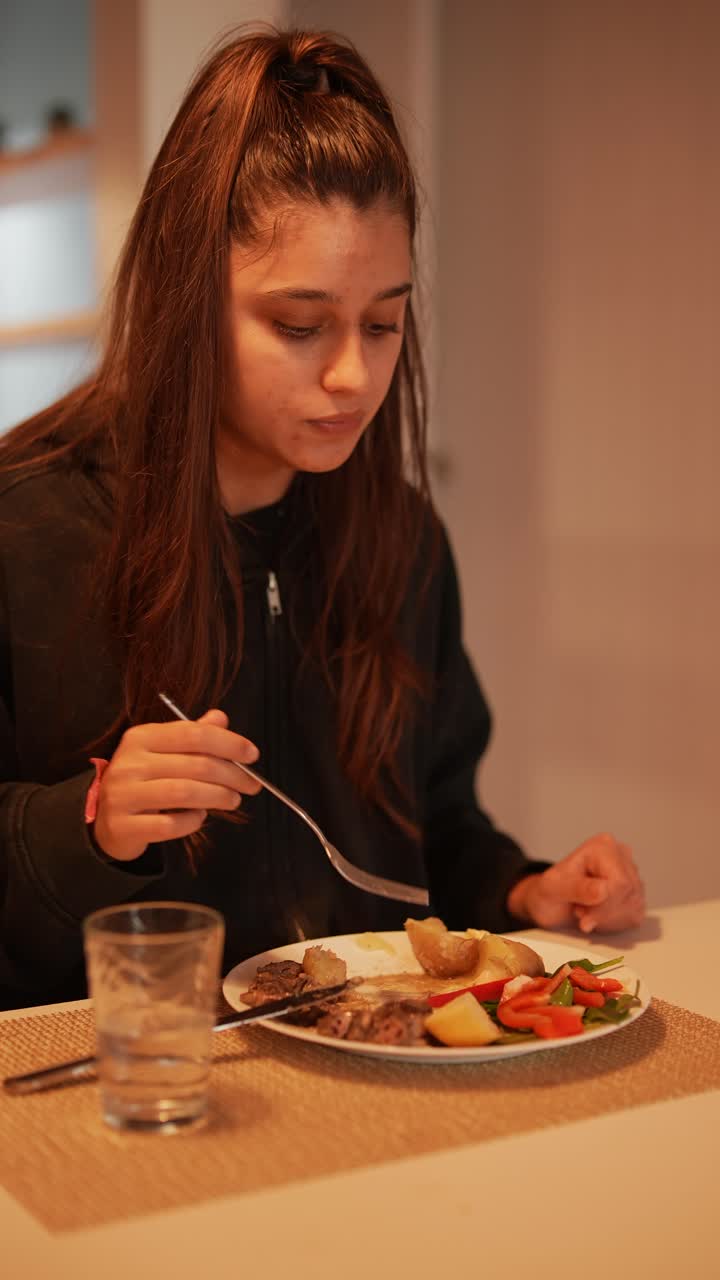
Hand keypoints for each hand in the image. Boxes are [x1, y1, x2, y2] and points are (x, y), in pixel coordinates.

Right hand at [93, 709, 260, 861]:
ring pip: (184, 793)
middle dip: (232, 775)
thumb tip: (220, 718)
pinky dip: (192, 821)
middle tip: (251, 785)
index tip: (252, 755)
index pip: (193, 734)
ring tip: (232, 800)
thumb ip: (191, 735)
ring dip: (218, 797)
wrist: (107, 819)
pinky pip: (169, 824)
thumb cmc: (143, 781)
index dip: (229, 743)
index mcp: (141, 738)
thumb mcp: (163, 751)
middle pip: (195, 764)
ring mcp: (123, 795)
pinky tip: (199, 817)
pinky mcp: (123, 826)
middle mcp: (129, 763)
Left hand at [507, 833, 645, 933]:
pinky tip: (597, 916)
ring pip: (635, 905)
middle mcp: (621, 855)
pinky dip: (615, 923)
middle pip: (630, 894)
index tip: (583, 916)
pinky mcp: (635, 891)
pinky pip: (636, 914)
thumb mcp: (554, 888)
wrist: (550, 901)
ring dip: (607, 918)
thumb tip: (603, 890)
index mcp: (603, 847)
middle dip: (604, 912)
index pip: (620, 882)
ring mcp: (630, 873)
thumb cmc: (550, 890)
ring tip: (586, 910)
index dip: (605, 906)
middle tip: (580, 912)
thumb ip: (578, 888)